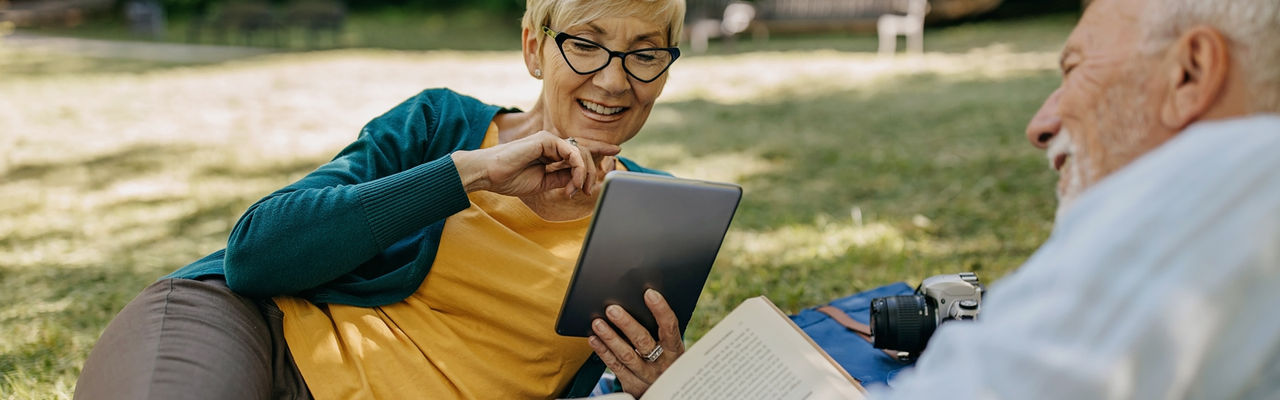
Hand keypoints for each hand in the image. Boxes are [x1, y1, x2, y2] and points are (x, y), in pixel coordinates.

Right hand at [451, 131, 619, 197]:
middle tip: (589, 191)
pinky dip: (577, 169)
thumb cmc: (510, 179)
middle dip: (591, 173)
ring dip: (585, 174)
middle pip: (584, 153)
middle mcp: (552, 143)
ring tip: (578, 190)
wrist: (489, 175)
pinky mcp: (546, 140)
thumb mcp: (544, 183)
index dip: (599, 149)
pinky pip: (572, 152)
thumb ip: (562, 178)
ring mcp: (549, 140)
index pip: (579, 149)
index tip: (616, 150)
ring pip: (581, 153)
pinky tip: (574, 182)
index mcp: (551, 152)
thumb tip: (581, 180)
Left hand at [588, 289, 684, 396]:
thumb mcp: (669, 345)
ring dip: (610, 337)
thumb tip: (639, 300)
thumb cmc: (664, 357)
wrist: (664, 388)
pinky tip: (594, 339)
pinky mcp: (631, 383)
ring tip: (598, 323)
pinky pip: (615, 366)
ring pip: (626, 355)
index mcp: (674, 349)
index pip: (670, 327)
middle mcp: (662, 362)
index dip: (661, 310)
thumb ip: (659, 328)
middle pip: (643, 342)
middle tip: (612, 309)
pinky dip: (603, 352)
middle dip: (627, 324)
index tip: (649, 293)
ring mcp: (646, 374)